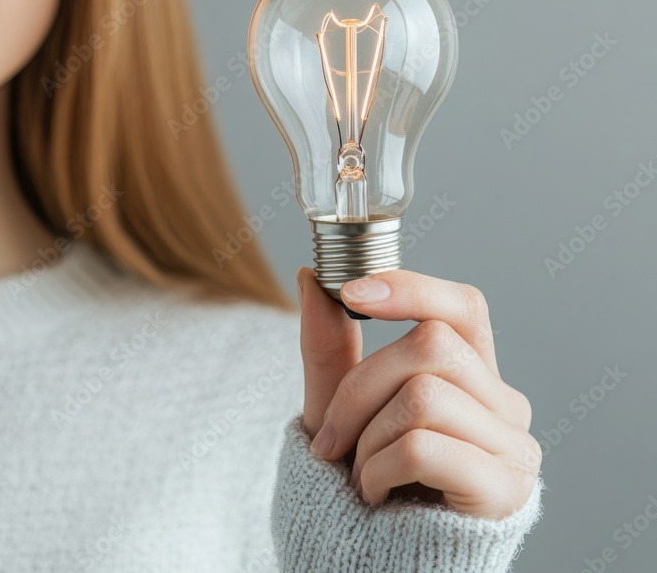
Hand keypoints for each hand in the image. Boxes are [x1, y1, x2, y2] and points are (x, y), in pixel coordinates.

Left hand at [297, 267, 540, 519]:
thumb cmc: (364, 482)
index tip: (350, 291)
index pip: (462, 306)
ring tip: (360, 476)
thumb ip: (330, 348)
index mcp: (471, 376)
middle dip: (358, 390)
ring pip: (423, 395)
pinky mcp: (505, 490)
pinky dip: (378, 471)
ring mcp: (512, 447)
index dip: (410, 288)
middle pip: (430, 346)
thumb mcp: (338, 409)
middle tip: (331, 441)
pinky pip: (422, 446)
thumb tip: (311, 278)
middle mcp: (505, 405)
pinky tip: (376, 496)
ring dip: (366, 440)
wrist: (372, 562)